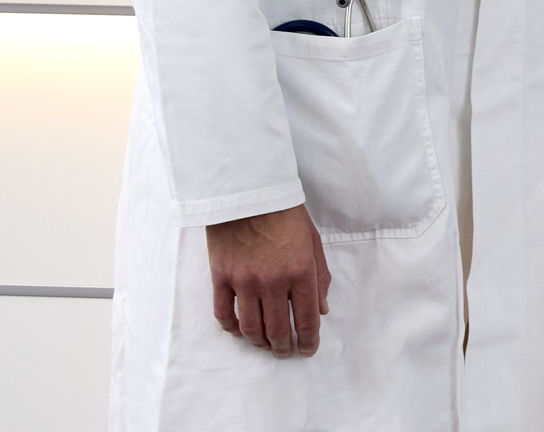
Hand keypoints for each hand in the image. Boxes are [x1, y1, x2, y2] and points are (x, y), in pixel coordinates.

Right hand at [207, 203, 330, 356]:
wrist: (249, 192)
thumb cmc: (285, 214)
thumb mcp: (313, 241)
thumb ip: (320, 276)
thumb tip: (321, 310)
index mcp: (301, 271)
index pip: (306, 319)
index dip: (308, 340)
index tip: (308, 349)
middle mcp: (273, 281)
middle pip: (277, 329)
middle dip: (284, 347)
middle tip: (286, 352)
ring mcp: (244, 281)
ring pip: (250, 327)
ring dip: (259, 342)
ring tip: (265, 344)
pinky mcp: (221, 277)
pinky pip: (224, 314)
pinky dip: (231, 328)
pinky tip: (239, 330)